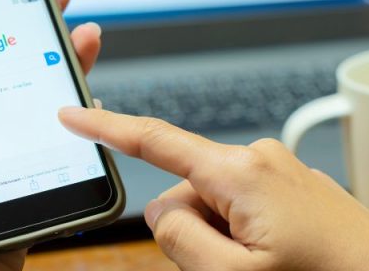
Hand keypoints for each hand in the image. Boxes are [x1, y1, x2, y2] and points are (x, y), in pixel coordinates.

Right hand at [57, 109, 368, 270]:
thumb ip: (181, 239)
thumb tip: (165, 210)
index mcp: (239, 171)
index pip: (156, 141)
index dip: (107, 128)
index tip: (70, 115)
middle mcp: (261, 158)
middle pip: (187, 193)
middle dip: (196, 233)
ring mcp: (282, 172)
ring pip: (219, 207)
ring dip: (226, 242)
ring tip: (271, 269)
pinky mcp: (298, 188)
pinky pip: (250, 210)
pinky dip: (250, 239)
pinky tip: (284, 263)